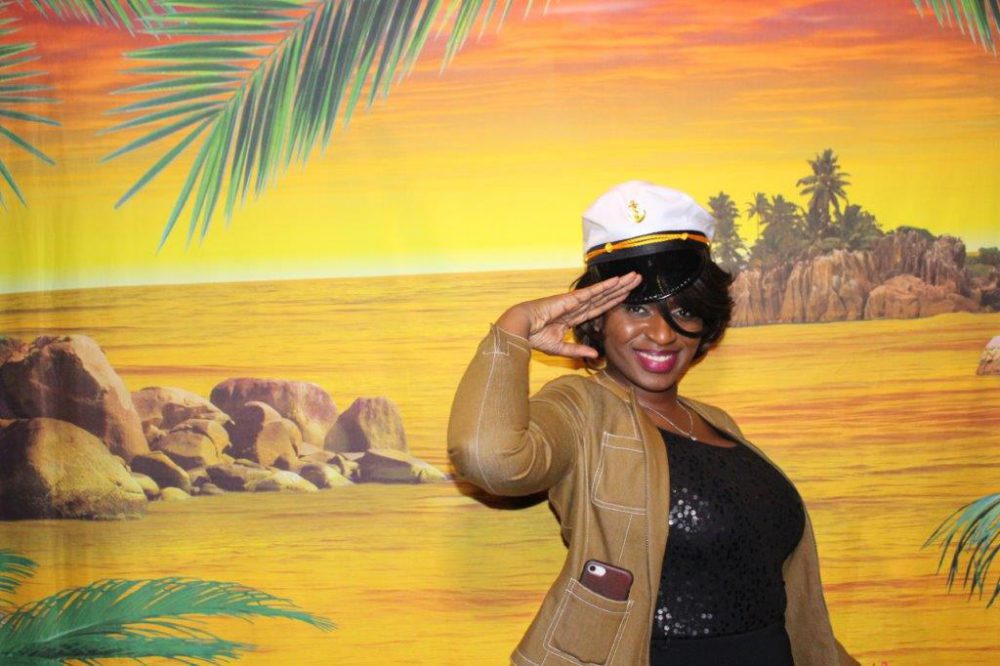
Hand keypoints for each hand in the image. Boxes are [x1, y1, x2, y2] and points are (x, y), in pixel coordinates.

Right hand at [495, 273, 640, 358]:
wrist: (520, 328)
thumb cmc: (534, 336)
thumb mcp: (559, 348)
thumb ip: (578, 350)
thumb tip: (595, 355)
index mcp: (574, 317)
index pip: (599, 307)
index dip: (614, 300)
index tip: (627, 294)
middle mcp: (577, 306)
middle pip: (605, 296)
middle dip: (622, 288)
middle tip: (638, 279)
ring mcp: (575, 301)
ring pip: (603, 292)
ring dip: (619, 284)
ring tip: (634, 277)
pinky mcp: (571, 299)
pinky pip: (592, 292)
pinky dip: (605, 286)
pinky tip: (617, 281)